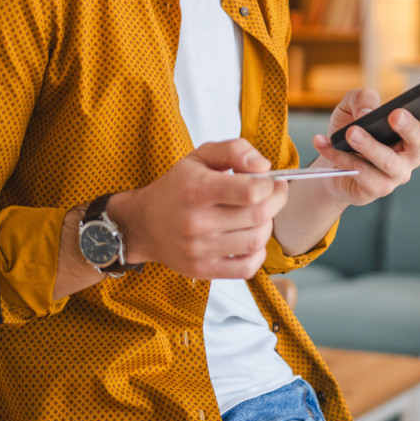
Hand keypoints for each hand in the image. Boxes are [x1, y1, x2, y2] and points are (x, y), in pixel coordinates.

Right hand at [109, 138, 289, 279]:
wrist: (144, 225)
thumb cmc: (177, 187)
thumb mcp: (200, 157)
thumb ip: (234, 150)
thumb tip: (263, 167)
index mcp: (197, 189)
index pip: (250, 191)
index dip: (269, 185)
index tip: (270, 181)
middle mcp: (196, 222)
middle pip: (258, 216)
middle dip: (275, 202)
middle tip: (273, 195)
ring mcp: (199, 250)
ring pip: (256, 241)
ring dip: (266, 227)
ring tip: (258, 216)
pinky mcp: (203, 270)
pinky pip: (247, 268)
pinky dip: (257, 254)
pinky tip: (250, 240)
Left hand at [307, 88, 419, 206]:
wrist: (329, 161)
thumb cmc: (350, 128)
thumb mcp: (352, 106)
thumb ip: (361, 98)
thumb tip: (367, 111)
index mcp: (413, 131)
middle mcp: (410, 154)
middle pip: (418, 143)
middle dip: (408, 128)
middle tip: (395, 115)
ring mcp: (396, 174)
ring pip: (388, 162)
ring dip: (369, 146)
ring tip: (351, 133)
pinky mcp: (376, 189)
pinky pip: (361, 173)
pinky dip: (340, 157)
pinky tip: (324, 142)